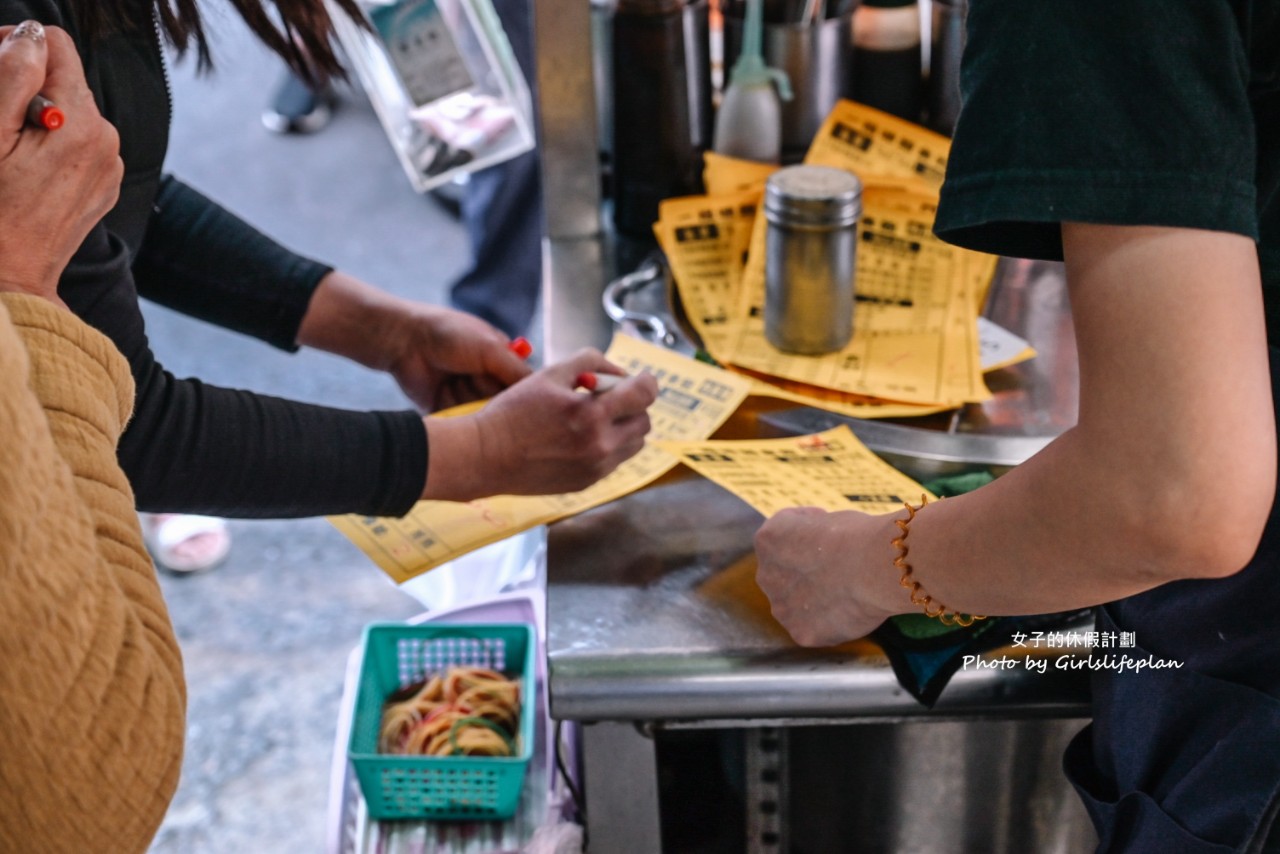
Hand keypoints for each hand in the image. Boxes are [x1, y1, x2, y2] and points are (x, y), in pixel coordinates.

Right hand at [0, 22, 121, 303]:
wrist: (12, 276)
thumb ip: (12, 77)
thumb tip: (30, 36)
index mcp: (82, 124)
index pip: (55, 46)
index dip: (15, 48)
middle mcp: (107, 140)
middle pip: (63, 78)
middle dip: (25, 87)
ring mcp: (109, 164)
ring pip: (70, 110)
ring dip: (37, 116)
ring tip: (9, 152)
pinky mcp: (103, 183)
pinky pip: (78, 142)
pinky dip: (51, 143)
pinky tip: (27, 170)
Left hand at [297, 272, 530, 409]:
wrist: (403, 340)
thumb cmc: (448, 334)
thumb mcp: (490, 348)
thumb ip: (517, 370)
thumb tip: (542, 390)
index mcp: (500, 361)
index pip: (523, 387)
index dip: (525, 398)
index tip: (528, 408)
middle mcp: (485, 381)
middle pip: (504, 406)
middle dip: (498, 407)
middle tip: (492, 405)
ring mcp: (465, 396)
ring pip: (483, 417)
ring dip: (477, 412)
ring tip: (465, 397)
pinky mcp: (447, 411)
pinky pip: (460, 424)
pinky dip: (460, 422)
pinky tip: (457, 413)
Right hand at [422, 349, 658, 499]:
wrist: (485, 456)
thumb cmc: (512, 412)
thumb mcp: (549, 374)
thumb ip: (589, 363)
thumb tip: (619, 371)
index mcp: (591, 413)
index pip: (644, 394)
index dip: (646, 381)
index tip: (640, 379)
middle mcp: (599, 445)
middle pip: (644, 421)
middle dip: (633, 406)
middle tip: (609, 398)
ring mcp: (595, 468)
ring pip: (633, 444)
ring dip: (624, 428)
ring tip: (595, 419)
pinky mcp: (587, 483)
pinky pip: (614, 461)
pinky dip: (608, 446)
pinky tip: (580, 438)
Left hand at [754, 506, 902, 646]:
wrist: (875, 568)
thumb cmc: (857, 536)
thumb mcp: (824, 520)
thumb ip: (812, 536)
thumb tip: (818, 546)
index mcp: (768, 540)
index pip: (782, 539)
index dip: (810, 537)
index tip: (834, 538)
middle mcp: (765, 575)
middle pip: (784, 576)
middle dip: (806, 574)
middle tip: (839, 571)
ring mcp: (781, 607)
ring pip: (796, 606)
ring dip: (815, 601)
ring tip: (849, 594)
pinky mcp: (801, 633)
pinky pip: (815, 628)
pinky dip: (831, 623)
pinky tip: (851, 611)